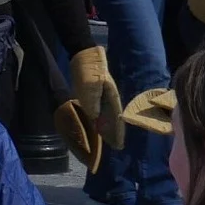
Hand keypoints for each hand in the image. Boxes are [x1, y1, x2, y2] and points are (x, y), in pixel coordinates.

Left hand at [66, 44, 125, 166]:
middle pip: (113, 120)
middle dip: (114, 133)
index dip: (117, 133)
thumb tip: (95, 118)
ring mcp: (102, 99)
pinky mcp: (94, 96)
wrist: (84, 56)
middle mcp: (109, 101)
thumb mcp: (91, 85)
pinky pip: (98, 112)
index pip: (117, 120)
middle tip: (117, 148)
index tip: (119, 146)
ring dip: (107, 128)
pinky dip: (98, 120)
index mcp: (112, 99)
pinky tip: (97, 126)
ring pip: (106, 117)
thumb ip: (93, 101)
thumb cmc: (89, 70)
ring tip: (109, 141)